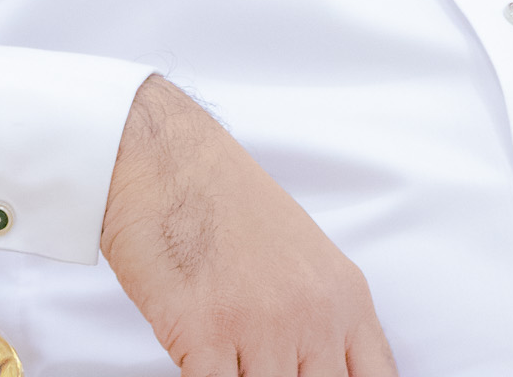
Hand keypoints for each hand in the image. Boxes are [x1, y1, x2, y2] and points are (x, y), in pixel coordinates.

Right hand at [100, 74, 397, 376]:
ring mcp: (262, 325)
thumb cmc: (226, 204)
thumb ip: (325, 324)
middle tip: (262, 366)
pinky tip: (197, 362)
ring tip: (230, 359)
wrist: (166, 157)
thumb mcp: (305, 257)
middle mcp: (313, 314)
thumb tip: (325, 371)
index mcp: (345, 297)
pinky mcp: (205, 332)